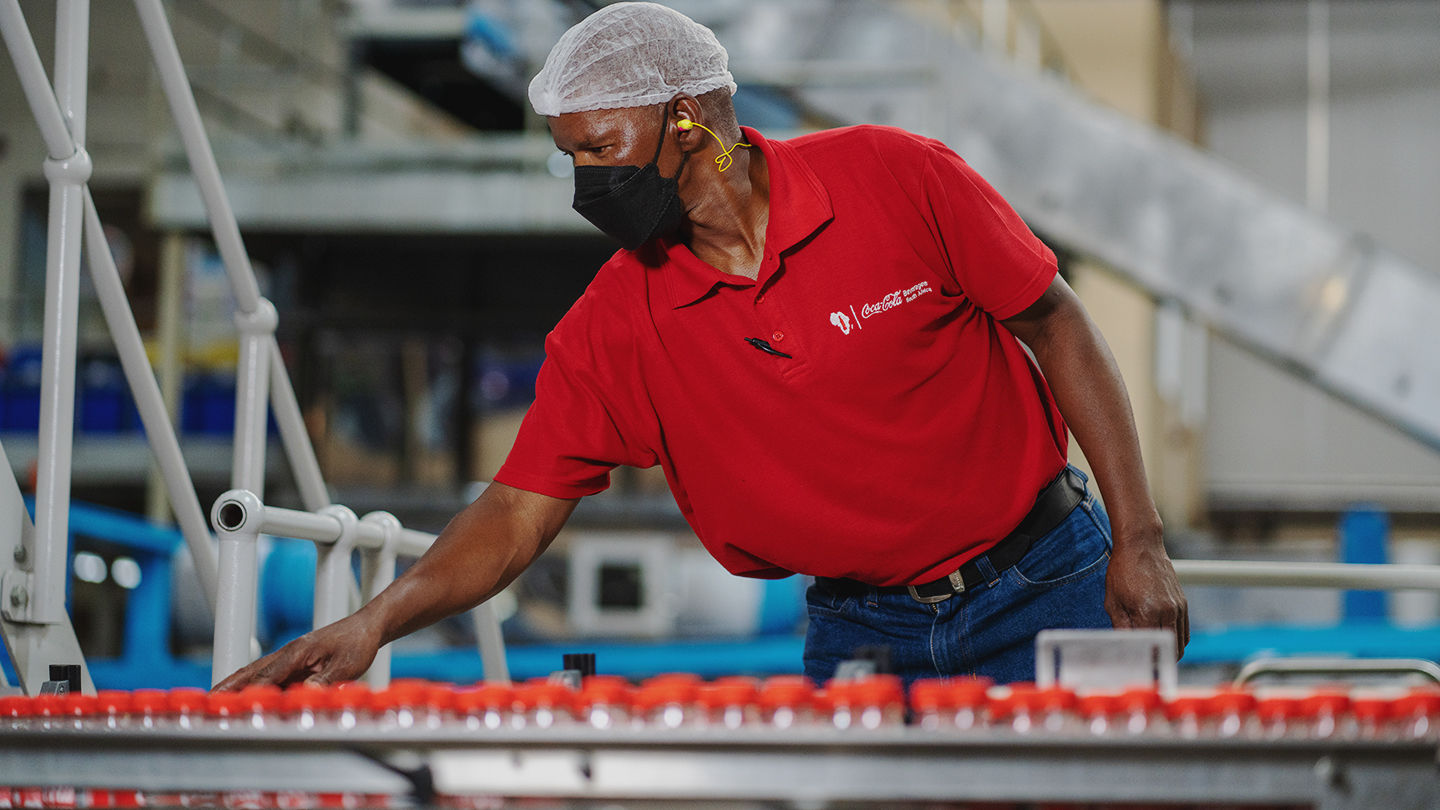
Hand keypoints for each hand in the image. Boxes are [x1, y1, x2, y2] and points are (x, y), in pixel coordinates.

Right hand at [213, 611, 382, 690]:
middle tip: (206, 702)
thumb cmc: (357, 643)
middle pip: (251, 672)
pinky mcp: (295, 664)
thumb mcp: (347, 666)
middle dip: (228, 686)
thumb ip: (324, 681)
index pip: (267, 675)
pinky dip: (254, 687)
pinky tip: (245, 699)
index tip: (231, 705)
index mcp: (297, 651)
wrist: (366, 628)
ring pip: (257, 674)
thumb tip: (304, 694)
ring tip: (215, 702)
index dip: (248, 692)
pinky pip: (270, 677)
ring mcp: (290, 659)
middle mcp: (288, 654)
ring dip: (236, 686)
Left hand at [1104, 530, 1188, 658]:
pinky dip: (1177, 639)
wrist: (1141, 546)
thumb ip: (1120, 627)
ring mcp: (1179, 607)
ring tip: (1155, 655)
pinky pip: (1184, 629)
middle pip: (1173, 651)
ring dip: (1171, 652)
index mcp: (1148, 613)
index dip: (1147, 661)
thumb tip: (1125, 647)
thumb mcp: (1113, 601)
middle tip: (1149, 665)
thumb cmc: (1123, 571)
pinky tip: (1163, 639)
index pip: (1152, 649)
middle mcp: (1168, 612)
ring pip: (1182, 642)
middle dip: (1162, 662)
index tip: (1140, 668)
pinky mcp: (1183, 602)